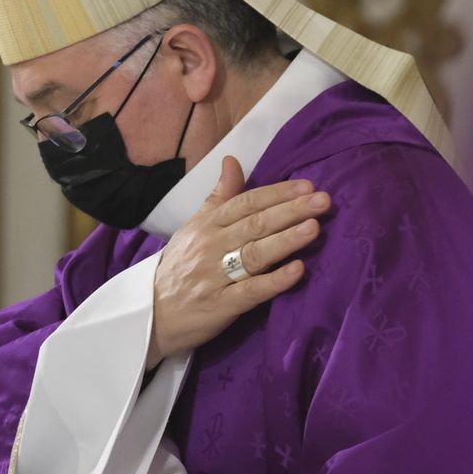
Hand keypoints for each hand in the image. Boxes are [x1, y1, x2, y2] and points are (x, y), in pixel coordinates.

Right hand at [147, 156, 329, 367]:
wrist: (149, 313)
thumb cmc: (179, 267)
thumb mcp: (194, 226)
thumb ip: (219, 196)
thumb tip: (232, 160)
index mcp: (207, 225)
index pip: (245, 203)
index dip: (277, 193)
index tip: (307, 185)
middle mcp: (211, 247)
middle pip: (255, 224)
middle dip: (291, 211)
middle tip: (323, 201)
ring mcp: (215, 277)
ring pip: (254, 254)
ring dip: (286, 240)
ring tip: (314, 228)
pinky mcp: (220, 307)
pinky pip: (250, 292)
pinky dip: (274, 281)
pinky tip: (297, 271)